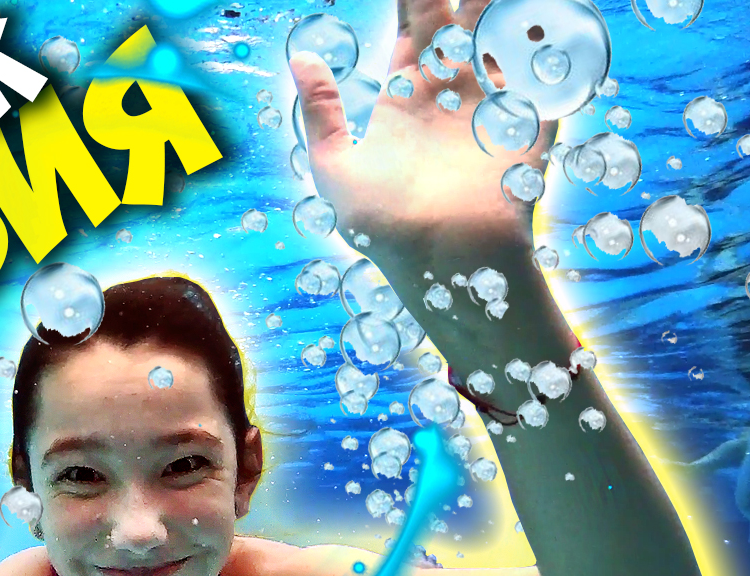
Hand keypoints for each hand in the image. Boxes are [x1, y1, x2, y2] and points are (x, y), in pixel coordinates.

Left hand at [289, 0, 557, 286]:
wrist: (441, 263)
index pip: (416, 23)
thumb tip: (301, 55)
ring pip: (507, 37)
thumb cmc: (379, 223)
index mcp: (406, 95)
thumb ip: (323, 108)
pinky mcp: (532, 127)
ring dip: (505, 8)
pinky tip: (557, 12)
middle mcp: (451, 94)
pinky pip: (552, 76)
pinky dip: (561, 42)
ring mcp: (495, 107)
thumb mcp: (334, 163)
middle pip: (463, 19)